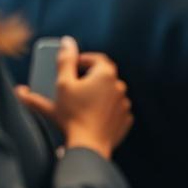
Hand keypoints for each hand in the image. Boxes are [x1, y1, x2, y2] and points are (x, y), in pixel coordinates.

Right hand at [16, 36, 132, 159]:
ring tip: (79, 103)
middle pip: (103, 76)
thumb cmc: (73, 114)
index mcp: (106, 74)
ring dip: (96, 94)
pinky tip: (90, 115)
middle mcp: (119, 86)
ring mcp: (124, 103)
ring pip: (109, 93)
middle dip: (88, 78)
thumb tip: (67, 42)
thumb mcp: (62, 85)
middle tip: (72, 85)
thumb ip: (64, 61)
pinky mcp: (125, 119)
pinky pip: (114, 110)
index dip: (83, 59)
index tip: (71, 65)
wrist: (88, 146)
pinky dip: (104, 110)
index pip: (97, 58)